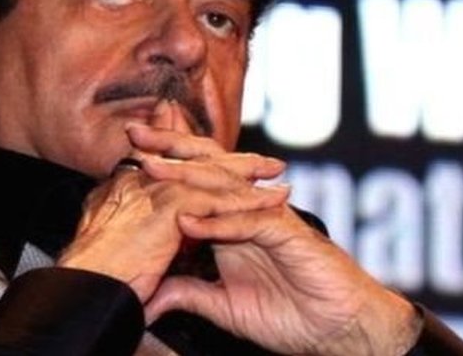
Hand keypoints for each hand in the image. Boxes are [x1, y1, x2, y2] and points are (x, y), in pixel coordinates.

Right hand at [56, 100, 288, 302]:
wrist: (83, 290)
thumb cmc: (93, 277)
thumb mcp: (119, 251)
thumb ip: (140, 245)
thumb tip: (150, 251)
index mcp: (128, 188)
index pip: (173, 166)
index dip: (203, 163)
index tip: (227, 164)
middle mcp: (142, 181)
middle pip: (196, 161)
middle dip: (233, 161)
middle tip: (264, 161)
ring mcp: (157, 190)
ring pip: (211, 175)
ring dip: (247, 176)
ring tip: (276, 176)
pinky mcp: (172, 207)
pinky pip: (218, 200)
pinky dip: (246, 202)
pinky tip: (267, 204)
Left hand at [132, 105, 421, 355]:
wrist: (337, 328)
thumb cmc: (291, 314)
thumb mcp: (225, 306)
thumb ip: (189, 293)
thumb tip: (148, 297)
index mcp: (234, 220)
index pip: (196, 181)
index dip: (164, 164)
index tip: (126, 155)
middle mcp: (250, 210)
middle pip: (209, 167)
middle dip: (170, 148)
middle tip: (134, 134)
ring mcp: (270, 218)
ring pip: (225, 188)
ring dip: (187, 178)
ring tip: (152, 169)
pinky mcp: (288, 234)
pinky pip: (249, 223)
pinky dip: (219, 224)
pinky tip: (190, 222)